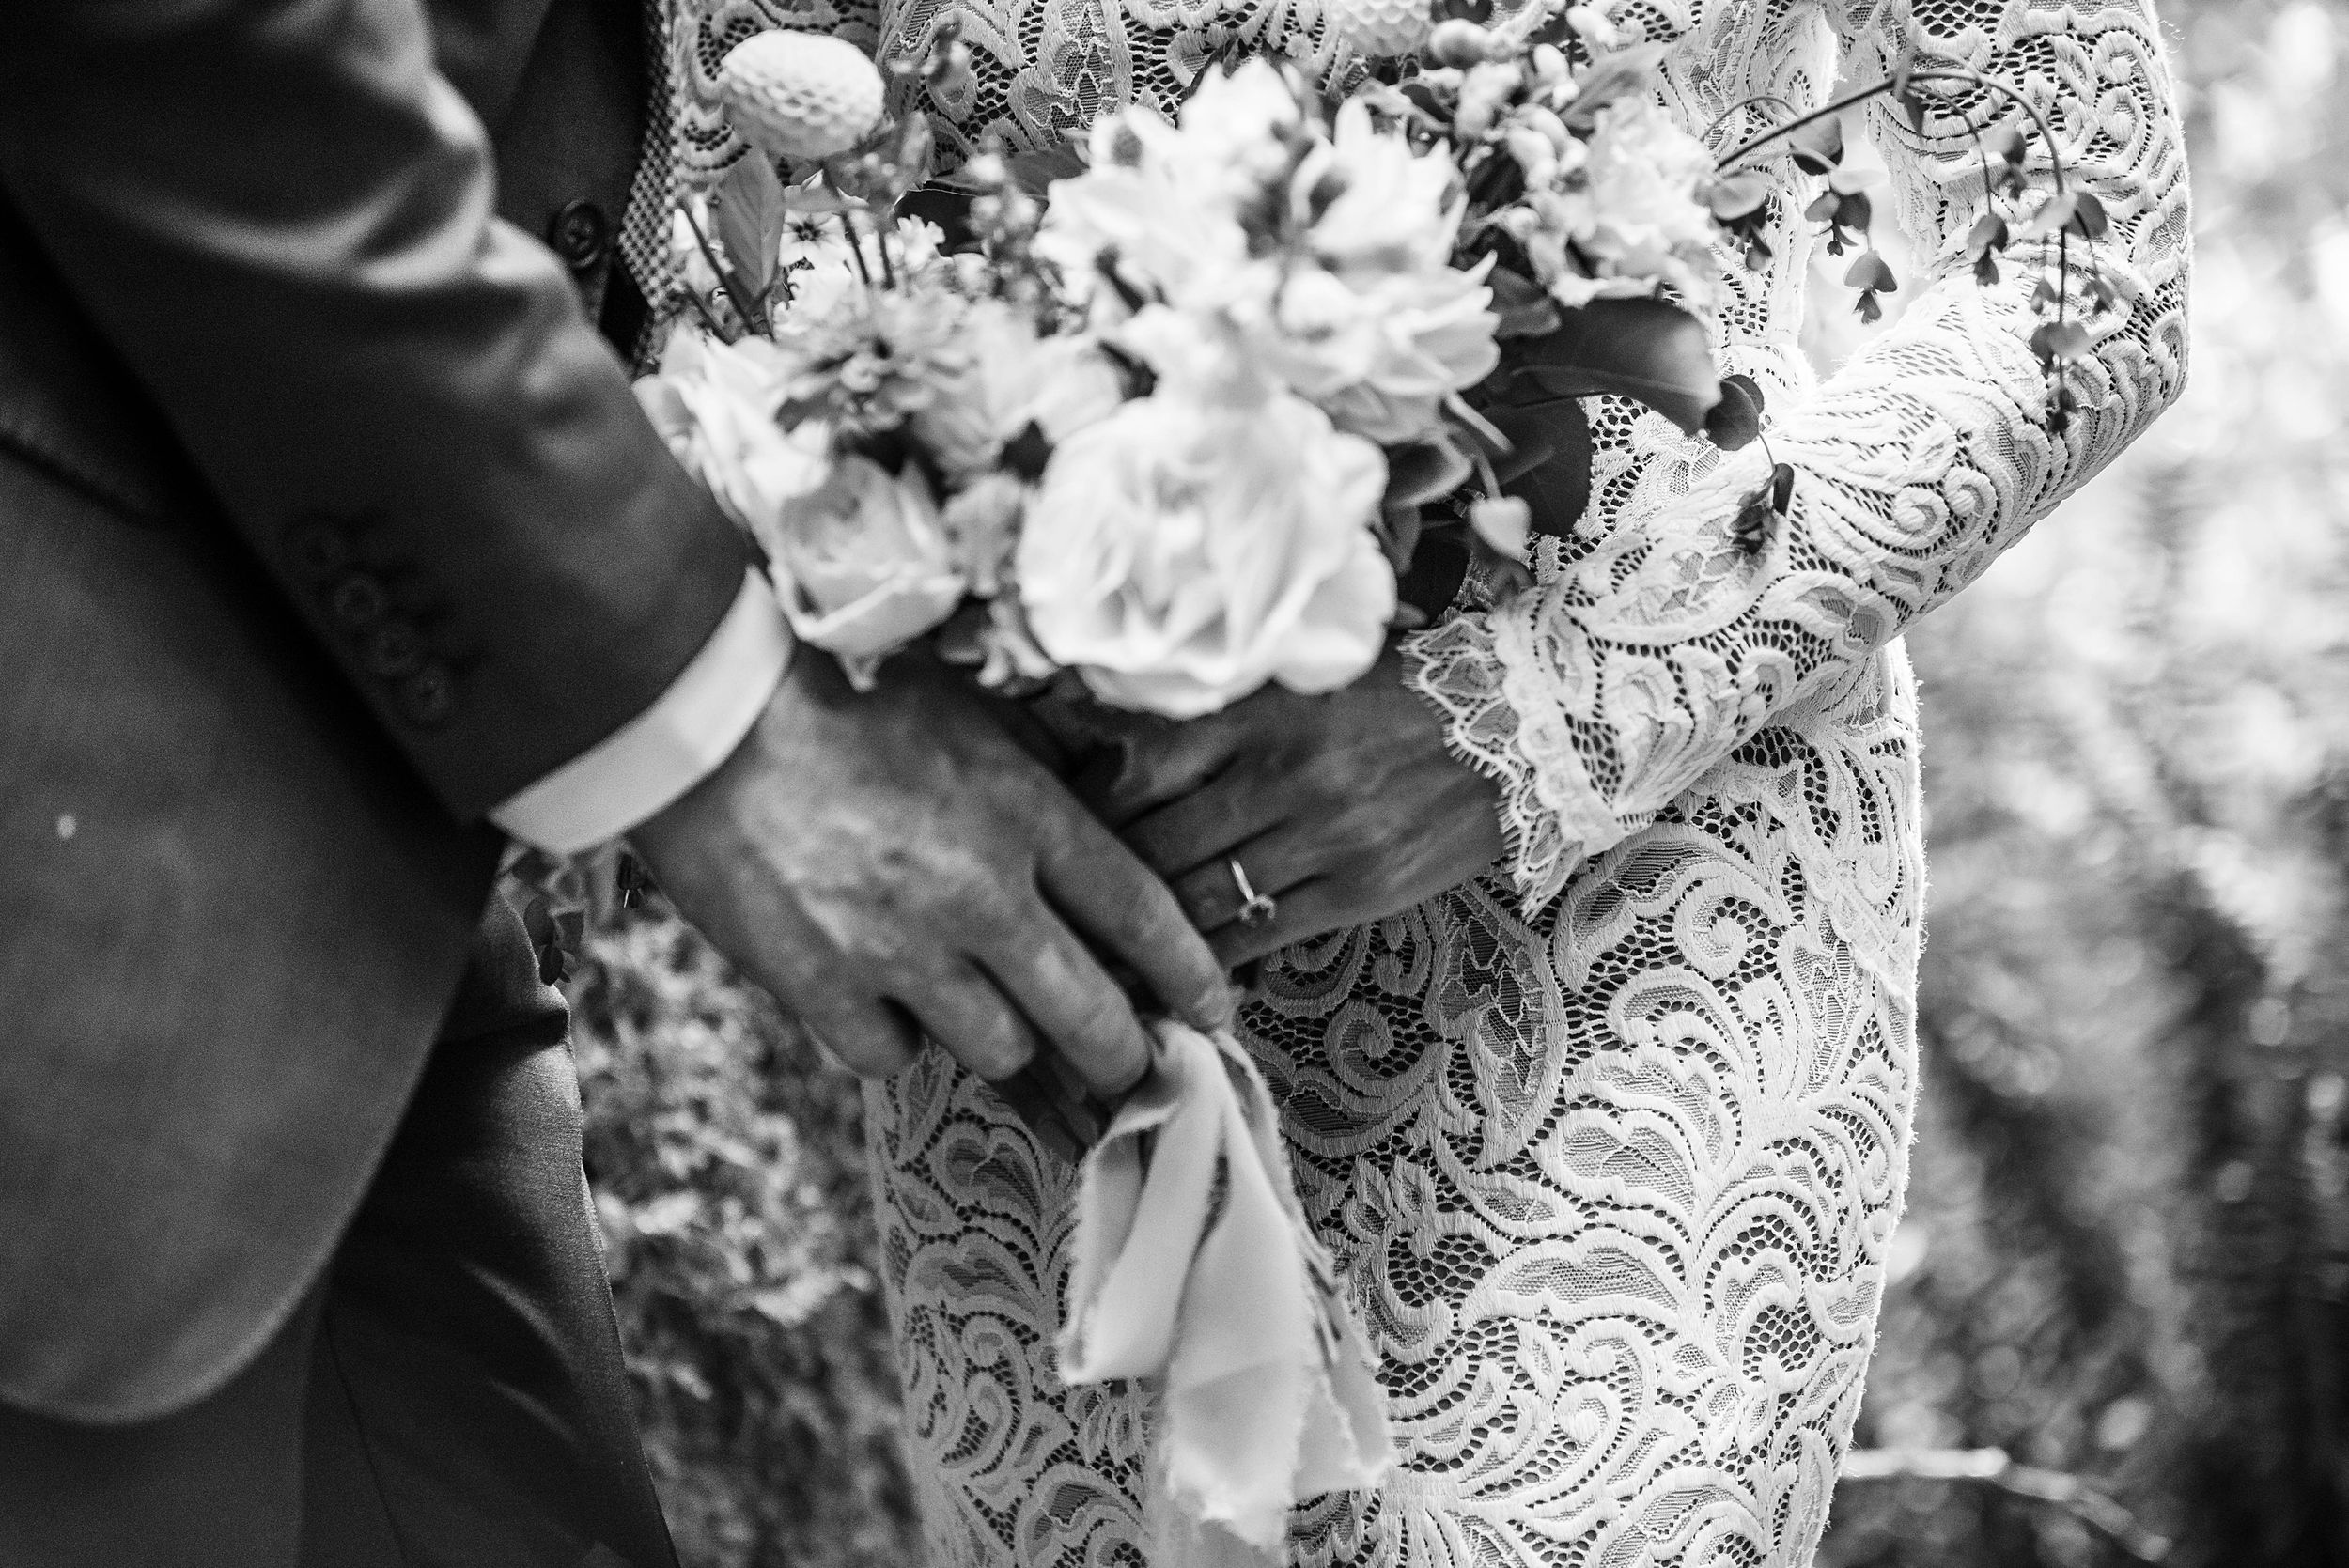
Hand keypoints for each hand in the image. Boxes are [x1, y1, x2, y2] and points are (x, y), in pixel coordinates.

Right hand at [632, 651, 1234, 1100]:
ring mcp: (899, 950)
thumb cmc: (840, 692)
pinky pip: (890, 1057)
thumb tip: (1099, 817)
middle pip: (1089, 1018)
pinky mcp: (820, 986)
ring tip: (983, 1008)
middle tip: (1129, 1068)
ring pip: (998, 1051)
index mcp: (1026, 815)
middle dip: (1122, 1056)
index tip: (1214, 1011)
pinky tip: (884, 1002)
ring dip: (1003, 1038)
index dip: (1190, 975)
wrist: (703, 712)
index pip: (1143, 915)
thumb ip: (1040, 772)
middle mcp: (979, 895)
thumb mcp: (968, 709)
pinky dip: (895, 1039)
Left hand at [1082, 646, 1506, 965]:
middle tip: (1067, 899)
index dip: (1085, 802)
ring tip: (1106, 945)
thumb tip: (1113, 731)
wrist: (1521, 728)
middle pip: (1154, 842)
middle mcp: (1282, 774)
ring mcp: (1321, 837)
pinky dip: (1210, 957)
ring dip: (1146, 926)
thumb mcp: (1305, 676)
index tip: (1062, 821)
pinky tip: (1182, 967)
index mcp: (1261, 709)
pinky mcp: (1358, 890)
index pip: (1136, 763)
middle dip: (1104, 875)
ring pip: (1197, 898)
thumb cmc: (1402, 693)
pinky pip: (1257, 936)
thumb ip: (1221, 706)